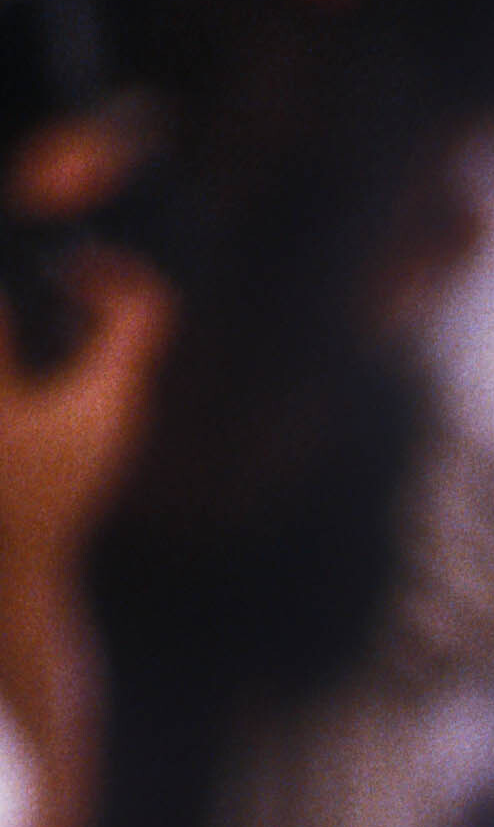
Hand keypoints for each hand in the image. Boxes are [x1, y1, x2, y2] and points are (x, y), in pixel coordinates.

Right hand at [0, 244, 169, 575]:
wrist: (25, 566)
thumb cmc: (9, 491)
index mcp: (111, 389)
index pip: (147, 308)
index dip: (114, 269)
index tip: (63, 260)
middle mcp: (124, 405)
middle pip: (130, 323)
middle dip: (85, 288)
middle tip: (40, 273)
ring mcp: (111, 425)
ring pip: (109, 350)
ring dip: (70, 318)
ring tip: (29, 303)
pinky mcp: (92, 441)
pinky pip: (91, 377)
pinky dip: (64, 349)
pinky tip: (28, 348)